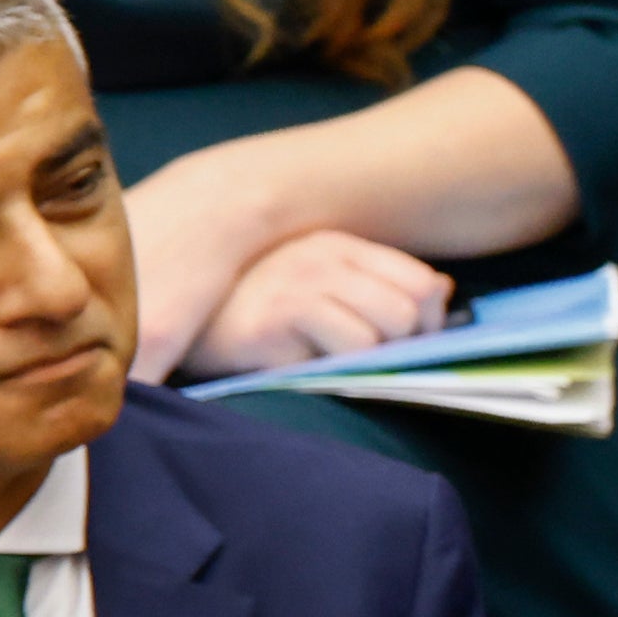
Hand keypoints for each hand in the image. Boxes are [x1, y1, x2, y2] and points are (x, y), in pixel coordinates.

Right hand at [174, 230, 452, 385]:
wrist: (175, 311)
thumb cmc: (253, 305)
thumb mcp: (321, 285)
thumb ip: (380, 285)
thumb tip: (442, 294)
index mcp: (340, 245)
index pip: (421, 283)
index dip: (428, 323)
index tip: (406, 344)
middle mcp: (322, 258)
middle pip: (407, 314)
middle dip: (399, 348)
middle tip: (363, 360)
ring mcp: (296, 286)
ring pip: (377, 338)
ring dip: (361, 363)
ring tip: (324, 360)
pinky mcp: (274, 320)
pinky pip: (338, 355)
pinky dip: (331, 370)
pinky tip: (298, 363)